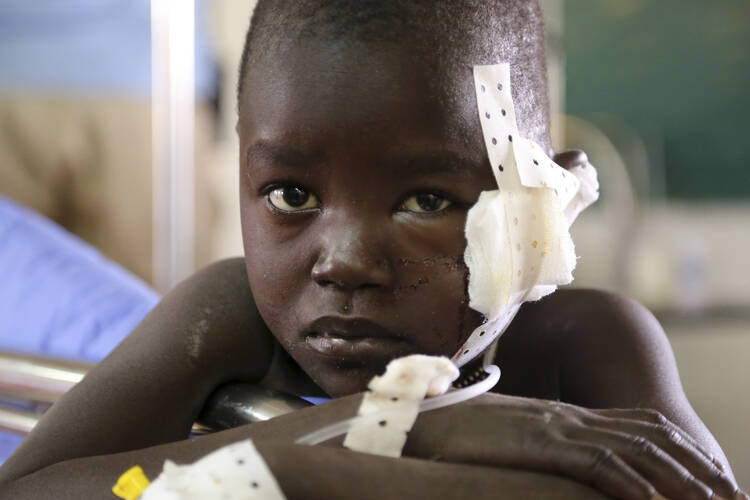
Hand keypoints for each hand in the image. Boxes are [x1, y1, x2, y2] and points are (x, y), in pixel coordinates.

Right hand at [403, 393, 744, 499]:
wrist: (428, 417)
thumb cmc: (466, 435)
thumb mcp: (517, 441)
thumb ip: (549, 449)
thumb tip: (568, 470)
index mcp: (569, 417)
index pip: (642, 425)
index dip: (683, 448)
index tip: (714, 477)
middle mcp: (572, 418)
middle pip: (652, 437)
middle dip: (698, 467)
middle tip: (734, 497)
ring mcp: (558, 427)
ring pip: (636, 450)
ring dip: (681, 480)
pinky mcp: (540, 442)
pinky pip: (597, 464)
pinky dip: (633, 484)